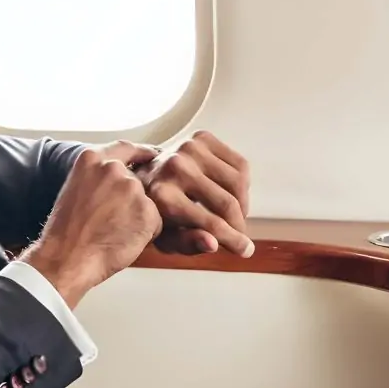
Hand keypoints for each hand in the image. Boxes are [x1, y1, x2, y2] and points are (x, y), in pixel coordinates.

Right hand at [20, 143, 162, 307]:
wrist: (67, 258)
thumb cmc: (65, 233)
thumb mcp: (75, 190)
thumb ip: (97, 179)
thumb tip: (116, 184)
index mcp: (92, 160)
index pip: (126, 148)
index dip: (142, 153)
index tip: (152, 155)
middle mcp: (113, 169)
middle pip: (136, 182)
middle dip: (131, 200)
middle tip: (116, 221)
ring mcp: (131, 189)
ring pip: (146, 203)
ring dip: (138, 217)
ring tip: (113, 233)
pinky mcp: (147, 211)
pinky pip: (155, 222)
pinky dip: (145, 234)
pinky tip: (123, 241)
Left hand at [136, 130, 253, 256]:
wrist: (143, 174)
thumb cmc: (155, 210)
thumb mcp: (163, 236)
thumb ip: (187, 243)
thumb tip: (213, 244)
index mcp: (162, 195)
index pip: (210, 223)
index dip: (232, 239)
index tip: (245, 250)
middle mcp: (175, 168)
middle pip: (227, 203)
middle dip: (239, 225)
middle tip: (240, 235)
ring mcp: (188, 149)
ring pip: (238, 182)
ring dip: (243, 204)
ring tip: (235, 217)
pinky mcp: (201, 138)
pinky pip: (240, 164)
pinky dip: (242, 184)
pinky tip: (231, 195)